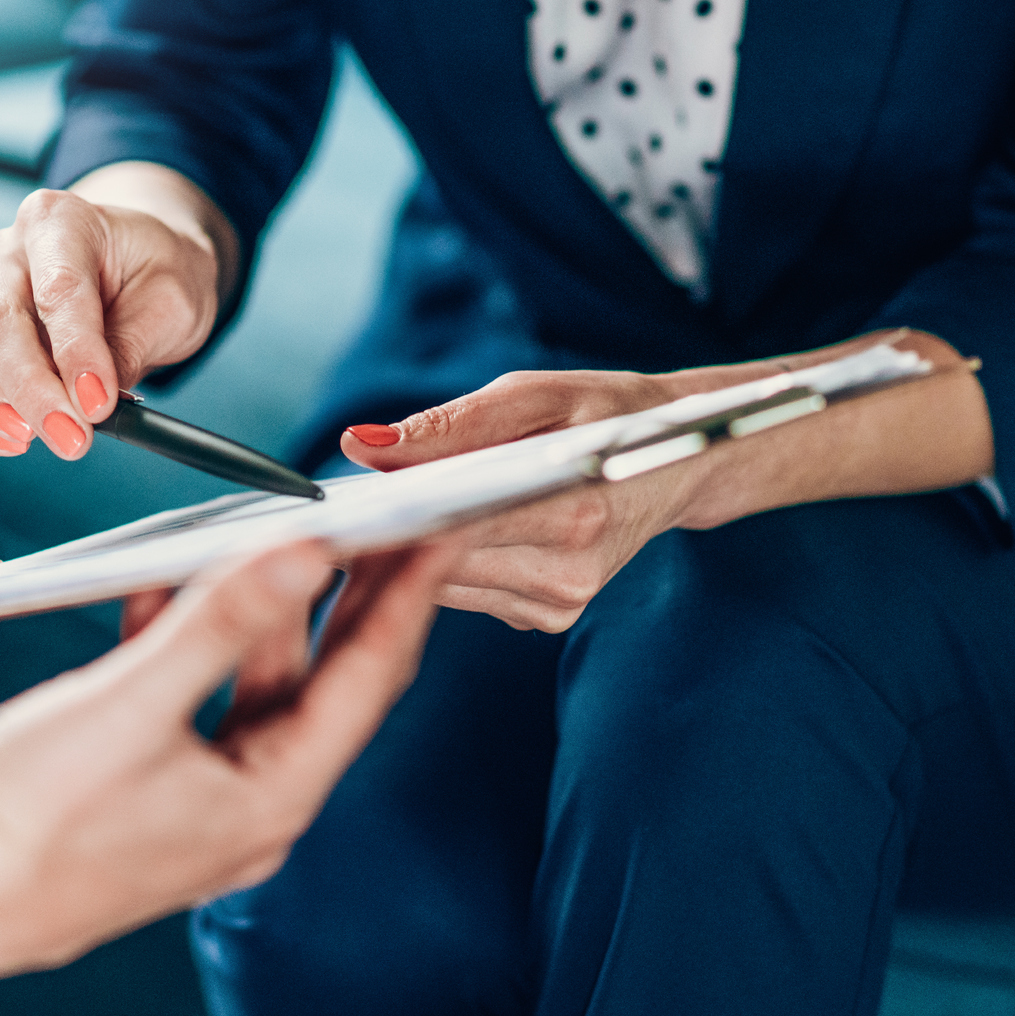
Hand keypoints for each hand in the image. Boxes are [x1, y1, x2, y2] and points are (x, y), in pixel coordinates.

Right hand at [0, 163, 235, 460]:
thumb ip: (129, 346)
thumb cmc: (152, 274)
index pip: (57, 289)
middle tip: (71, 437)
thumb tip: (89, 404)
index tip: (99, 404)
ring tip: (29, 438)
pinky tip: (15, 439)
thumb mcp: (170, 300)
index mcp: (58, 222)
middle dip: (30, 390)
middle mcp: (2, 252)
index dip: (75, 352)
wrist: (135, 269)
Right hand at [0, 539, 454, 978]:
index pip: (368, 679)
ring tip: (272, 533)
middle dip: (350, 597)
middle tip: (382, 518)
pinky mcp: (148, 793)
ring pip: (253, 688)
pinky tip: (163, 585)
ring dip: (257, 612)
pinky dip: (188, 644)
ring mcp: (201, 805)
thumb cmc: (28, 819)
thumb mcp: (131, 704)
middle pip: (323, 683)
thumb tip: (307, 554)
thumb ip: (222, 623)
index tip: (442, 525)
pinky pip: (191, 705)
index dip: (408, 595)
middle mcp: (252, 809)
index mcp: (271, 798)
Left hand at [334, 330, 993, 633]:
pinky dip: (439, 564)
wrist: (684, 460)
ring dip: (405, 552)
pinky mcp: (546, 620)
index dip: (385, 521)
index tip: (330, 507)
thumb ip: (448, 426)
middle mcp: (567, 574)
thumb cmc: (613, 412)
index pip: (453, 528)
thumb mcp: (536, 396)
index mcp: (573, 514)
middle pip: (438, 565)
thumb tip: (360, 446)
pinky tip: (430, 535)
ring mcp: (558, 606)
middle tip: (332, 505)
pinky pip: (465, 594)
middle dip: (384, 535)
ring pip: (443, 587)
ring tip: (377, 511)